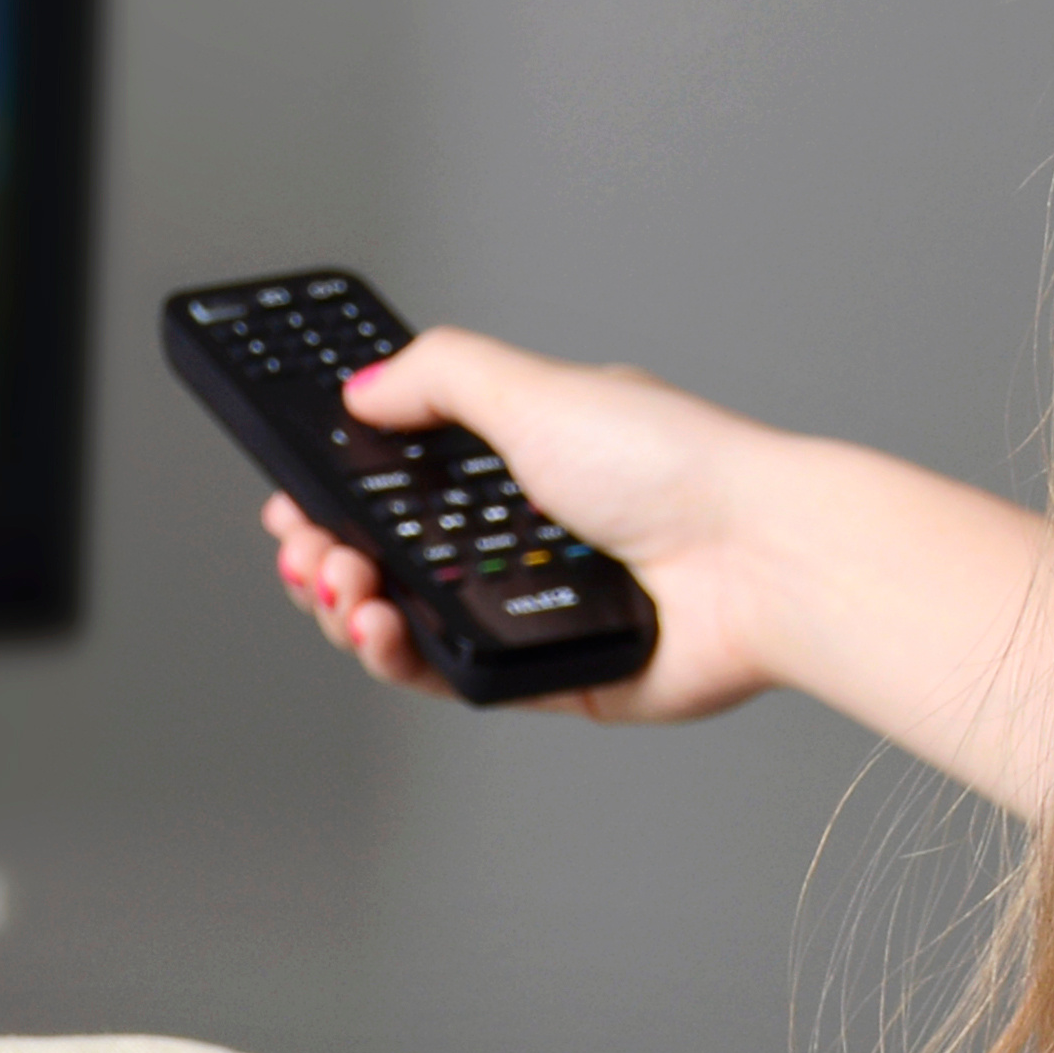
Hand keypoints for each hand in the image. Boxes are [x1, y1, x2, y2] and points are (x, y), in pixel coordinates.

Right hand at [263, 327, 787, 726]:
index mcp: (524, 458)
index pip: (404, 475)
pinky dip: (396, 656)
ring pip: (406, 619)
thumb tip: (362, 387)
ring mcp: (531, 607)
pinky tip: (375, 630)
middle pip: (390, 553)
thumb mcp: (537, 389)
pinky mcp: (546, 674)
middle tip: (308, 547)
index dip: (339, 488)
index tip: (294, 495)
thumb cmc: (676, 468)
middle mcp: (524, 534)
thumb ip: (438, 377)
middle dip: (325, 550)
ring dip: (348, 604)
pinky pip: (449, 675)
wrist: (759, 560)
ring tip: (339, 587)